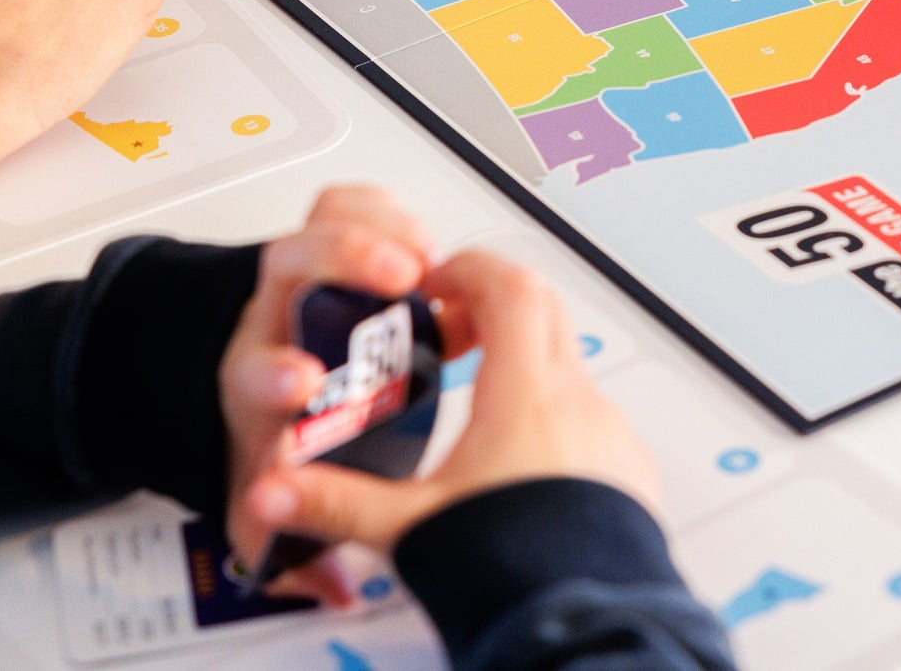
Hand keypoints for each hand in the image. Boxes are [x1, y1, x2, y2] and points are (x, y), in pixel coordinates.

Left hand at [220, 186, 441, 606]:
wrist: (249, 375)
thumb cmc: (273, 427)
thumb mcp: (271, 494)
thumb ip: (294, 537)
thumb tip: (332, 588)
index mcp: (253, 383)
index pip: (251, 371)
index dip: (277, 374)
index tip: (308, 384)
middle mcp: (273, 315)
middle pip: (288, 262)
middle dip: (343, 260)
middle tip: (398, 276)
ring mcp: (299, 271)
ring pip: (319, 221)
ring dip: (378, 227)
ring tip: (427, 254)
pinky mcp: (328, 242)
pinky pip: (349, 203)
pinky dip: (389, 210)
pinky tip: (425, 236)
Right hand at [239, 247, 660, 560]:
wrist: (584, 631)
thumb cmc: (509, 573)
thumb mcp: (407, 529)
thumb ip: (334, 500)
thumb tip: (271, 490)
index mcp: (524, 394)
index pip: (509, 287)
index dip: (470, 269)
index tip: (438, 279)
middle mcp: (576, 402)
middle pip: (544, 309)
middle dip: (496, 301)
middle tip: (454, 321)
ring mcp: (611, 435)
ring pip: (570, 365)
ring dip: (526, 362)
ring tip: (479, 396)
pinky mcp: (628, 471)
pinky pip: (592, 416)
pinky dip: (554, 414)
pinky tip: (520, 459)